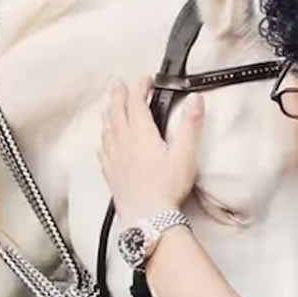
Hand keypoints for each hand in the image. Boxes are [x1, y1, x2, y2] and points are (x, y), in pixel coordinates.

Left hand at [99, 76, 203, 223]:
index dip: (139, 86)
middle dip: (118, 94)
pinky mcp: (110, 173)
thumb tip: (194, 100)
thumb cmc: (166, 189)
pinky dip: (104, 138)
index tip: (145, 79)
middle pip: (116, 111)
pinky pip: (102, 149)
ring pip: (107, 128)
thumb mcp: (185, 154)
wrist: (148, 217)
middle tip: (118, 84)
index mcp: (141, 134)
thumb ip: (189, 124)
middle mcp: (123, 142)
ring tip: (109, 105)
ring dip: (109, 113)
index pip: (136, 102)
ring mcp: (114, 158)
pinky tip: (104, 141)